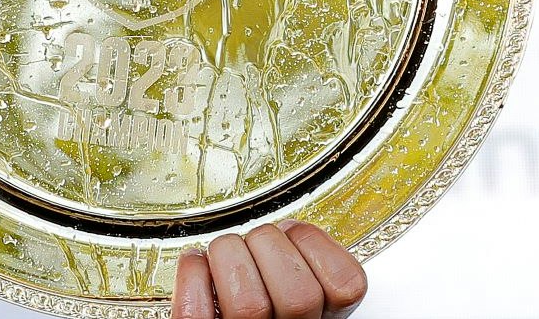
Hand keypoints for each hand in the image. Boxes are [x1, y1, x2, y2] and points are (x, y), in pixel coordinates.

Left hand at [174, 221, 365, 318]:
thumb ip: (303, 263)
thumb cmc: (266, 303)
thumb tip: (290, 229)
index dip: (314, 245)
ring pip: (249, 303)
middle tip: (253, 242)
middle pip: (299, 294)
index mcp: (320, 315)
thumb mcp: (304, 290)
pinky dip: (193, 276)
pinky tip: (196, 265)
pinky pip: (198, 313)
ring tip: (222, 255)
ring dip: (228, 258)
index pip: (346, 286)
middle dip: (267, 245)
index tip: (291, 233)